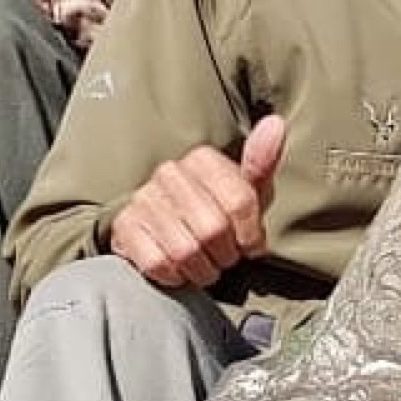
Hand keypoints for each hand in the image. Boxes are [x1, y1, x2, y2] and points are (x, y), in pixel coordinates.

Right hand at [107, 114, 286, 288]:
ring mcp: (143, 199)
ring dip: (202, 269)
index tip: (249, 244)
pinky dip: (175, 276)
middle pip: (214, 229)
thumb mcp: (248, 190)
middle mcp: (169, 173)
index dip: (250, 234)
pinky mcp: (124, 227)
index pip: (239, 201)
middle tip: (224, 255)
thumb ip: (261, 162)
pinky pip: (158, 263)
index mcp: (203, 160)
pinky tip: (179, 268)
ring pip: (186, 250)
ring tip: (204, 263)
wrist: (166, 233)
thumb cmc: (217, 212)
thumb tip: (275, 125)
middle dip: (226, 254)